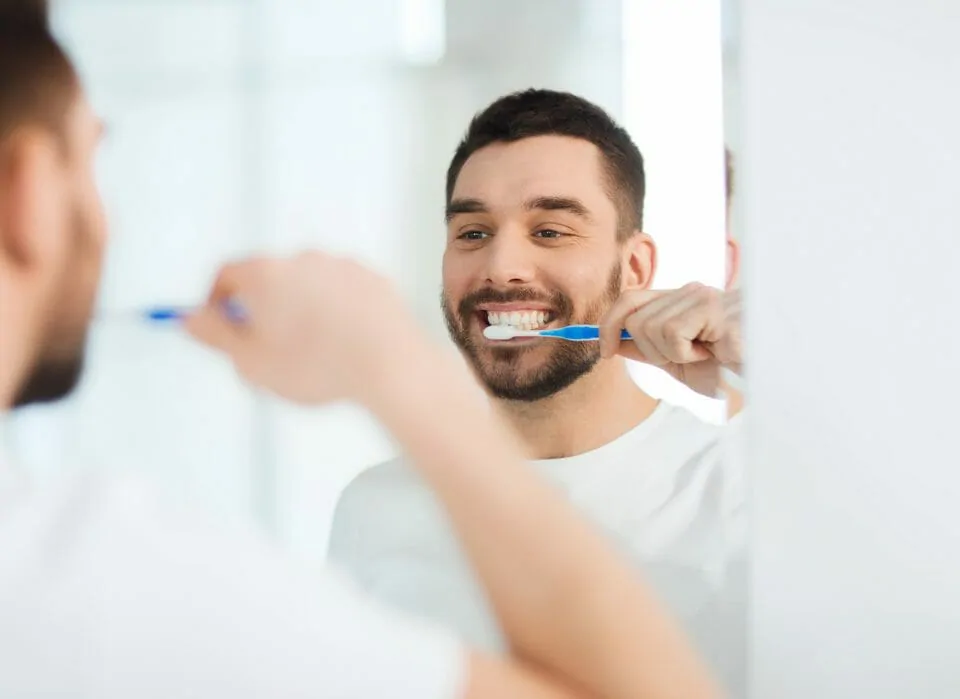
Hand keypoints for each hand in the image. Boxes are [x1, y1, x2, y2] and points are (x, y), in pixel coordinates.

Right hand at [185, 251, 425, 405]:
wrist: (390, 365)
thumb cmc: (322, 366)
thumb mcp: (250, 362)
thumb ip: (213, 335)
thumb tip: (192, 318)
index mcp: (266, 273)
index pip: (225, 274)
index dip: (215, 301)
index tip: (220, 324)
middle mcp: (303, 259)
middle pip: (268, 279)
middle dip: (262, 309)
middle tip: (268, 348)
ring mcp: (341, 266)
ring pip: (307, 286)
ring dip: (301, 310)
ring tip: (313, 353)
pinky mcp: (372, 278)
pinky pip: (341, 292)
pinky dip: (336, 311)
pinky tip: (341, 343)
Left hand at [598, 283, 741, 397]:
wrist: (766, 373)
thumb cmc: (729, 367)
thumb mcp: (679, 362)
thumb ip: (647, 349)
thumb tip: (613, 342)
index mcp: (680, 301)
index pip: (630, 300)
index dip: (608, 324)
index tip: (604, 351)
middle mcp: (689, 292)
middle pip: (635, 319)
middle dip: (651, 350)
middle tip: (684, 357)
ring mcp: (702, 297)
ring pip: (650, 327)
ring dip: (672, 353)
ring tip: (704, 354)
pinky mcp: (714, 308)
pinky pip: (673, 333)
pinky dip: (686, 353)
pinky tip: (712, 353)